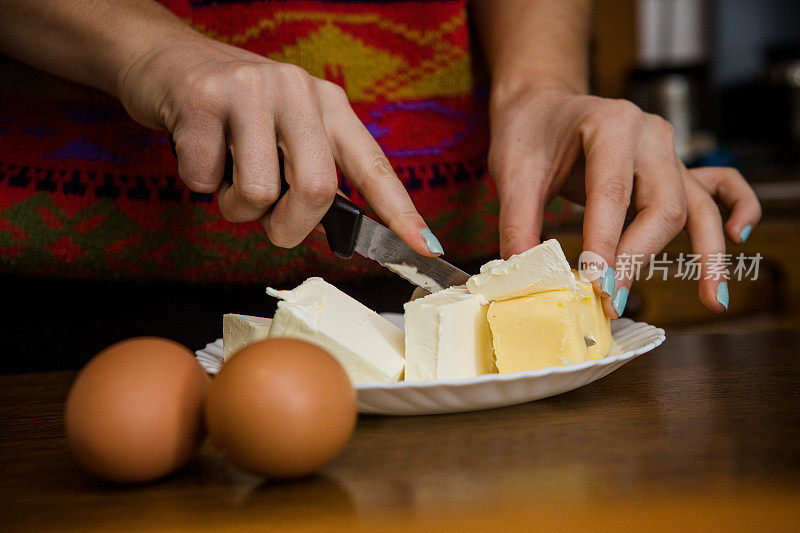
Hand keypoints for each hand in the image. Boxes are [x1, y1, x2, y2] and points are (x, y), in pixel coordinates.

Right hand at [114, 30, 439, 254]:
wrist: (164, 57)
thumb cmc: (232, 111)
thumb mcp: (285, 129)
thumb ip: (312, 168)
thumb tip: (339, 229)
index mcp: (327, 103)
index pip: (372, 165)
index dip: (400, 211)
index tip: (426, 248)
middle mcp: (298, 90)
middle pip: (317, 190)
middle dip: (291, 227)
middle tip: (272, 223)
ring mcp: (251, 90)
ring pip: (258, 192)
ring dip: (235, 205)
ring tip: (224, 173)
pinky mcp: (203, 98)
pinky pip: (204, 180)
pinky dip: (197, 182)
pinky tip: (196, 149)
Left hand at [488, 88, 760, 315]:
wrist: (542, 103)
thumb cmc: (528, 132)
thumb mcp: (512, 172)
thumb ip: (518, 223)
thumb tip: (523, 276)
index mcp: (610, 124)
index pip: (613, 193)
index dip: (606, 244)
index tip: (596, 285)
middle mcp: (649, 135)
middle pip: (662, 205)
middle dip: (640, 258)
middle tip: (613, 299)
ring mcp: (667, 151)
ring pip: (694, 206)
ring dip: (704, 254)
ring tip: (710, 301)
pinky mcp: (673, 168)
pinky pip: (719, 186)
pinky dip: (737, 209)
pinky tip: (737, 237)